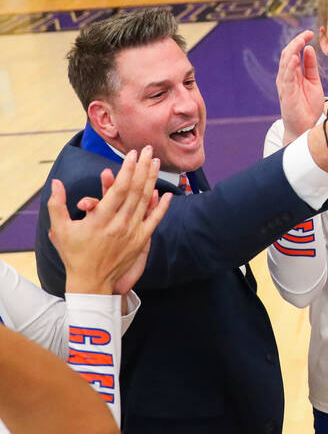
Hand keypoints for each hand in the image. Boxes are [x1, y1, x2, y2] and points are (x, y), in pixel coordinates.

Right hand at [49, 147, 171, 295]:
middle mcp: (120, 224)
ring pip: (146, 201)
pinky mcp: (141, 241)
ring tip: (156, 162)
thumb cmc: (74, 254)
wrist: (91, 282)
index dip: (127, 170)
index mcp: (100, 220)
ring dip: (152, 180)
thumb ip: (56, 204)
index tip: (131, 154)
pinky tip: (166, 193)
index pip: (118, 189)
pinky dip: (161, 206)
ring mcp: (133, 233)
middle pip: (136, 191)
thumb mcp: (59, 229)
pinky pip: (154, 220)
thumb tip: (55, 182)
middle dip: (142, 168)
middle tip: (147, 150)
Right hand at [277, 31, 325, 144]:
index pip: (293, 52)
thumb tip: (309, 48)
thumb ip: (310, 66)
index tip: (311, 33)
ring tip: (300, 41)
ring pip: (285, 64)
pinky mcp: (286, 95)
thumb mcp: (313, 82)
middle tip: (307, 34)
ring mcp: (285, 85)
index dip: (300, 41)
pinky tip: (295, 60)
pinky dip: (290, 68)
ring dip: (293, 51)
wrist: (305, 127)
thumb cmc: (308, 106)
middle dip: (297, 42)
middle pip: (288, 54)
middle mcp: (286, 77)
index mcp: (293, 73)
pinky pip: (286, 79)